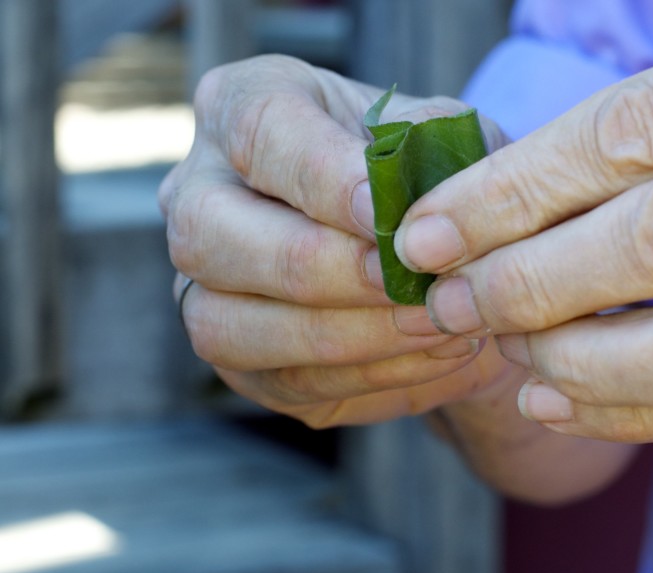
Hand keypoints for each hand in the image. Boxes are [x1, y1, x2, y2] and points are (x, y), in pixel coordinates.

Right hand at [161, 55, 510, 427]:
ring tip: (437, 321)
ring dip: (347, 333)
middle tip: (411, 280)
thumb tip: (424, 196)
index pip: (259, 130)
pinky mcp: (242, 359)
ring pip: (230, 324)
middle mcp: (200, 193)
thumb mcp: (446, 138)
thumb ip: (436, 148)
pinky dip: (370, 372)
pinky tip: (437, 350)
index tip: (383, 213)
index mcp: (242, 107)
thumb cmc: (428, 175)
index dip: (321, 177)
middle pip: (211, 233)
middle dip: (322, 266)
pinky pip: (286, 379)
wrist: (439, 255)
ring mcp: (204, 284)